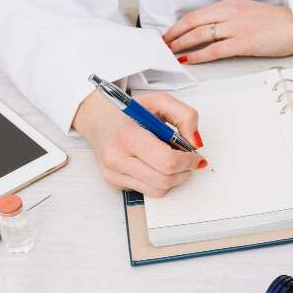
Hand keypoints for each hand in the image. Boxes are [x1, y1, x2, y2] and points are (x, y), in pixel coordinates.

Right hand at [72, 91, 205, 196]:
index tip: (195, 156)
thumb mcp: (159, 101)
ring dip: (174, 179)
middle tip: (189, 160)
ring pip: (158, 190)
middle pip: (164, 180)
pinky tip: (157, 166)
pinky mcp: (114, 183)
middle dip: (184, 171)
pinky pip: (147, 191)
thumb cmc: (126, 111)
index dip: (187, 161)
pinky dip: (159, 181)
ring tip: (174, 162)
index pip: (166, 161)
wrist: (97, 118)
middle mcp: (116, 158)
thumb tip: (196, 143)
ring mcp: (113, 174)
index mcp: (127, 136)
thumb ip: (184, 116)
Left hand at [163, 0, 292, 63]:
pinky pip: (214, 49)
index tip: (169, 33)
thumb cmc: (277, 23)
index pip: (197, 14)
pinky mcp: (243, 42)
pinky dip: (198, 54)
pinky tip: (189, 59)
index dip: (179, 24)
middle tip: (163, 44)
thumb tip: (212, 31)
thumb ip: (230, 19)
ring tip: (170, 52)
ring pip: (200, 34)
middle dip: (174, 34)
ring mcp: (236, 27)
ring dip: (181, 44)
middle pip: (193, 22)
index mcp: (230, 4)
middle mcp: (230, 13)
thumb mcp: (249, 13)